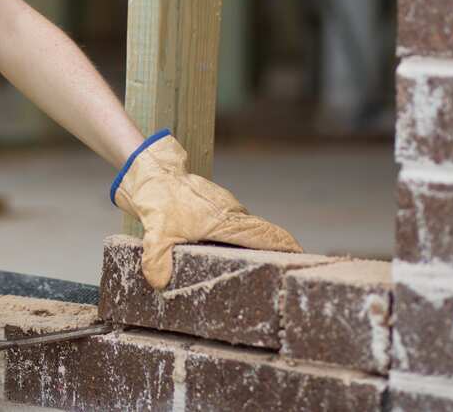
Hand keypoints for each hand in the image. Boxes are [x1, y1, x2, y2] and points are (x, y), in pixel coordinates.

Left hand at [112, 130, 301, 289]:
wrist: (149, 168)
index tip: (303, 257)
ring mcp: (223, 206)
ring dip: (252, 245)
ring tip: (256, 268)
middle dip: (275, 251)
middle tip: (282, 274)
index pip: (267, 235)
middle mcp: (231, 213)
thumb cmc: (158, 197)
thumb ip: (158, 261)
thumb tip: (160, 284)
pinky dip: (234, 237)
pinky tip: (224, 251)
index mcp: (227, 221)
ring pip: (245, 228)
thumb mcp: (155, 233)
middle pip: (261, 234)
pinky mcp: (212, 203)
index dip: (286, 247)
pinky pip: (231, 222)